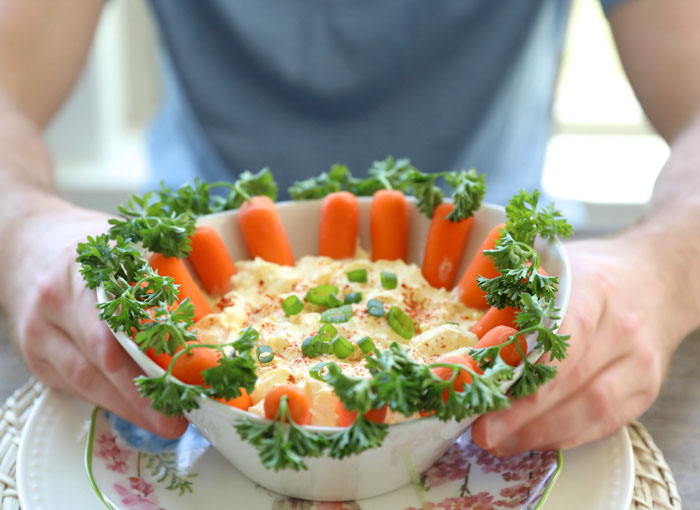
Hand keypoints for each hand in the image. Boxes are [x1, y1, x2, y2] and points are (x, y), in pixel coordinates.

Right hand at [4, 205, 186, 437]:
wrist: (29, 244)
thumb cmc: (88, 244)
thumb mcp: (122, 240)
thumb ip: (160, 259)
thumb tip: (219, 281)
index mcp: (82, 270)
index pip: (117, 320)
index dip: (149, 353)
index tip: (183, 376)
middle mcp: (55, 304)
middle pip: (99, 359)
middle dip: (139, 396)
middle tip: (176, 420)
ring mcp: (40, 334)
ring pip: (83, 380)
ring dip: (125, 407)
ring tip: (164, 424)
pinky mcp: (38, 357)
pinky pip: (73, 385)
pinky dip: (108, 399)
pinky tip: (137, 412)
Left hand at [471, 235, 681, 454]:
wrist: (654, 283)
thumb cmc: (591, 276)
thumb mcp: (552, 268)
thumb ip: (513, 297)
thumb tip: (464, 341)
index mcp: (595, 291)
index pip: (564, 337)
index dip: (526, 373)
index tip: (488, 394)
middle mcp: (623, 330)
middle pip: (574, 382)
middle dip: (524, 415)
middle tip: (483, 432)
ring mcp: (640, 365)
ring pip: (592, 411)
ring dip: (541, 433)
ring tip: (501, 442)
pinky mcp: (645, 392)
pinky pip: (604, 424)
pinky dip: (564, 436)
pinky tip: (532, 439)